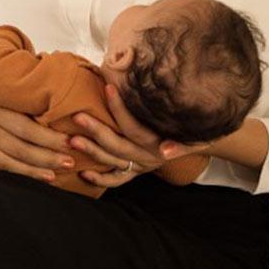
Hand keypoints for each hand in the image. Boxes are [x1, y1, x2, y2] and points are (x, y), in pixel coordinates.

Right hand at [0, 69, 76, 182]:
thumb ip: (16, 100)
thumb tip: (54, 107)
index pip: (24, 126)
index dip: (48, 137)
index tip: (69, 143)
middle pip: (17, 147)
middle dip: (45, 158)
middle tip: (69, 163)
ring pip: (1, 162)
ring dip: (28, 171)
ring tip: (52, 177)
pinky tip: (13, 185)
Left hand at [70, 84, 208, 187]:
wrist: (197, 141)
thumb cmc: (190, 127)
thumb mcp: (192, 130)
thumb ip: (181, 140)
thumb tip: (166, 151)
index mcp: (158, 143)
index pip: (134, 127)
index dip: (119, 108)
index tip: (107, 88)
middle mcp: (147, 157)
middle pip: (118, 145)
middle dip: (96, 131)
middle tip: (78, 117)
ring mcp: (140, 166)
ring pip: (113, 161)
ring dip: (92, 152)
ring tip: (72, 140)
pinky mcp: (135, 172)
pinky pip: (116, 180)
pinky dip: (100, 179)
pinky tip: (83, 172)